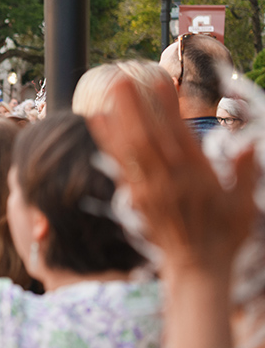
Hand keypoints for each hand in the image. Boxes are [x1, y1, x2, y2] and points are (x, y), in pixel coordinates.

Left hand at [91, 79, 255, 274]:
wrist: (197, 269)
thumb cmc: (225, 235)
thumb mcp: (244, 204)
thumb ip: (244, 173)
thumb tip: (249, 145)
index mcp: (197, 177)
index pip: (179, 136)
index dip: (168, 109)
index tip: (160, 82)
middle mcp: (169, 181)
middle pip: (147, 139)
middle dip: (133, 108)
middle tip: (121, 79)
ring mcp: (149, 190)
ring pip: (128, 150)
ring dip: (115, 120)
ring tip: (104, 93)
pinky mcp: (135, 198)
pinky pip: (119, 165)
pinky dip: (107, 142)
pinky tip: (98, 122)